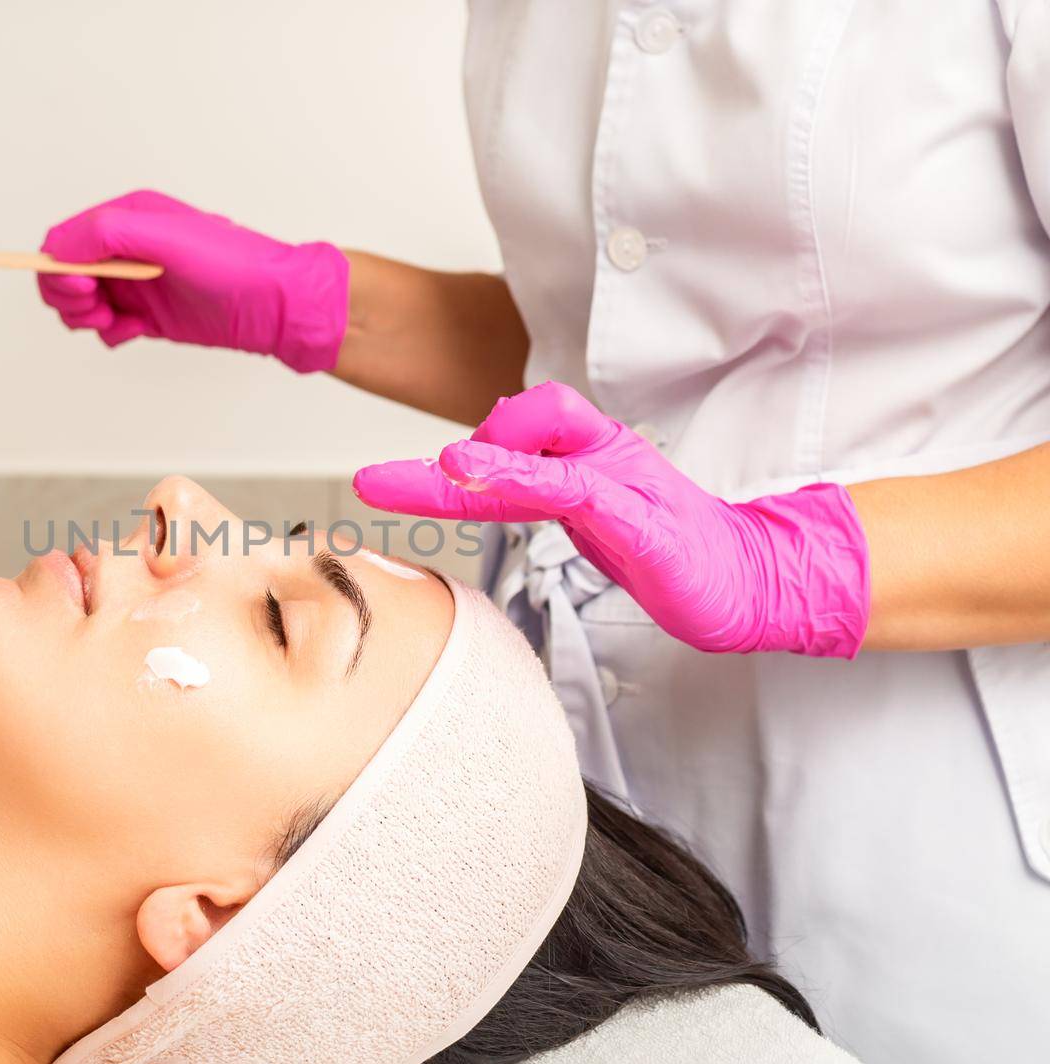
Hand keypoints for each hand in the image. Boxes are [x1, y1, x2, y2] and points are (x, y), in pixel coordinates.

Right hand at [37, 190, 348, 372]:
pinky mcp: (147, 314)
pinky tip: (139, 331)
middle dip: (69, 296)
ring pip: (80, 304)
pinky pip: (107, 327)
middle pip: (64, 274)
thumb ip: (108, 234)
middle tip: (97, 309)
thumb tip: (59, 250)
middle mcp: (126, 248)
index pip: (65, 238)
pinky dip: (112, 333)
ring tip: (117, 320)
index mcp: (127, 217)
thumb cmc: (231, 263)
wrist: (275, 305)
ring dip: (87, 317)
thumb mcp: (166, 238)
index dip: (59, 266)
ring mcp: (135, 283)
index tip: (82, 287)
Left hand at [353, 382, 870, 656]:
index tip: (389, 483)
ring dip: (481, 460)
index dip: (454, 451)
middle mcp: (597, 455)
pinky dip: (528, 481)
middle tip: (376, 483)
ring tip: (437, 468)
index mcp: (581, 455)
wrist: (747, 581)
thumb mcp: (590, 517)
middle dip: (446, 456)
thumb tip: (476, 477)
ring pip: (540, 453)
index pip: (512, 428)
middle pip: (518, 422)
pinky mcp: (640, 518)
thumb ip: (537, 492)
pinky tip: (489, 483)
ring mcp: (621, 483)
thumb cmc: (667, 548)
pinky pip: (577, 490)